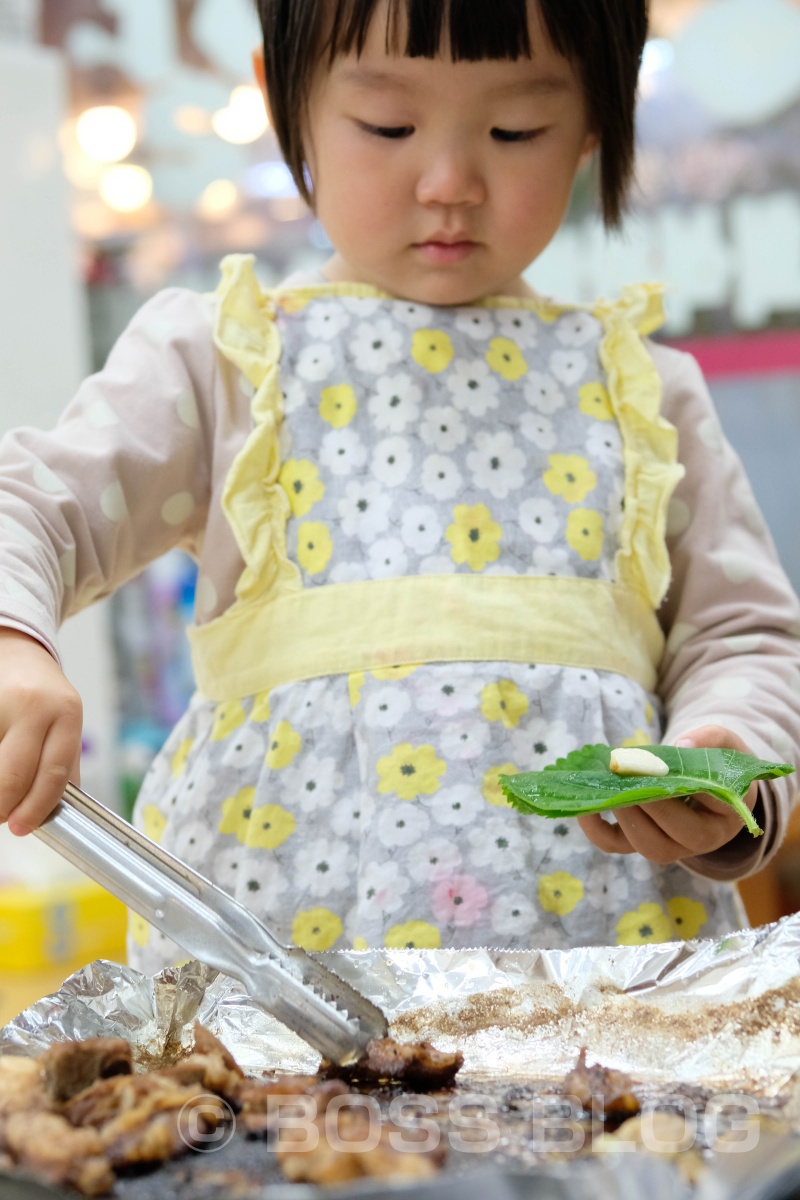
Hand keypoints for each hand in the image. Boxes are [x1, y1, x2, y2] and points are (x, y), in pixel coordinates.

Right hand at [0, 628, 81, 834]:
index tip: (23, 827)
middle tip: (2, 818)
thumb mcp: (65, 722)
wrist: (16, 652)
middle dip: (5, 806)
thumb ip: (64, 763)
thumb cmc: (41, 696)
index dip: (37, 807)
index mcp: (66, 714)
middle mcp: (36, 706)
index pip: (55, 772)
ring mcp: (1, 703)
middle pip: (16, 774)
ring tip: (0, 793)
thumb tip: (57, 810)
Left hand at [577, 725, 757, 864]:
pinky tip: (584, 805)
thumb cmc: (719, 764)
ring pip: (646, 846)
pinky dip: (596, 829)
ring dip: (625, 817)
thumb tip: (682, 745)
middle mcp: (700, 841)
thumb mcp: (726, 745)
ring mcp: (670, 845)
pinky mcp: (641, 840)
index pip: (708, 815)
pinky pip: (616, 844)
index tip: (662, 768)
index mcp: (725, 818)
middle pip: (674, 838)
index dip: (684, 792)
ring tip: (611, 787)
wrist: (710, 783)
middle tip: (628, 776)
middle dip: (647, 808)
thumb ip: (712, 738)